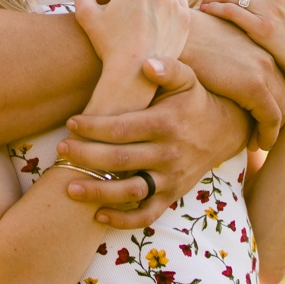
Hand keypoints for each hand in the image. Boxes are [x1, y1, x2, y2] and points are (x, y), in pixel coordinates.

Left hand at [58, 66, 254, 227]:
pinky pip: (146, 216)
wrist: (224, 130)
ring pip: (130, 192)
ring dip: (98, 192)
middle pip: (120, 160)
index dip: (94, 127)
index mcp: (167, 123)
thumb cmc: (194, 101)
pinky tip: (97, 215)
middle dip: (86, 156)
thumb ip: (168, 67)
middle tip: (60, 150)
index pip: (123, 129)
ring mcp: (171, 178)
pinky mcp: (172, 196)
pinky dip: (122, 220)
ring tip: (69, 188)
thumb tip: (147, 63)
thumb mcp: (187, 79)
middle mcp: (169, 153)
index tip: (71, 123)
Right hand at [71, 0, 193, 78]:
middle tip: (118, 19)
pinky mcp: (185, 18)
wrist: (135, 72)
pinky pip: (176, 5)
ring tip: (137, 20)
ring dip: (147, 2)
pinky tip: (155, 22)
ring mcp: (174, 2)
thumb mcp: (85, 15)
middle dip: (126, 0)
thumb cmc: (108, 43)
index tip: (101, 12)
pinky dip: (167, 9)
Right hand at [161, 9, 284, 147]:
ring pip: (283, 109)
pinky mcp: (254, 84)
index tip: (262, 122)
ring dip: (272, 130)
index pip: (281, 82)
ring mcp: (264, 70)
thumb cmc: (189, 41)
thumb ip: (230, 63)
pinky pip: (271, 117)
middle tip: (263, 137)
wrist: (177, 34)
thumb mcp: (218, 50)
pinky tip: (256, 144)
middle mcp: (269, 58)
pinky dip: (268, 134)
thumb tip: (227, 80)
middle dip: (278, 120)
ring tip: (257, 144)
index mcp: (262, 48)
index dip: (275, 105)